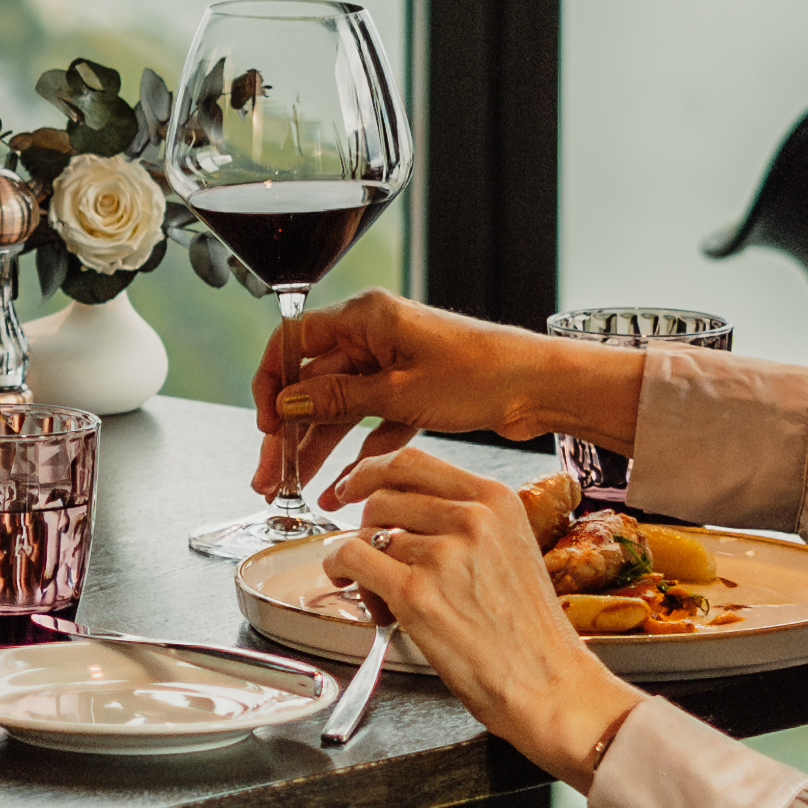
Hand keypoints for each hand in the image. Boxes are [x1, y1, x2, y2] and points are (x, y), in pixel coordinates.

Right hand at [254, 291, 594, 487]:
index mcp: (366, 317)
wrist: (541, 387)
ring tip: (296, 490)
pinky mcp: (414, 392)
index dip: (271, 383)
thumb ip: (338, 399)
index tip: (265, 425)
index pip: (293, 341)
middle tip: (270, 476)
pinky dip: (359, 454)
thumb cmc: (481, 375)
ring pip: (340, 408)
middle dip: (289, 432)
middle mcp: (375, 335)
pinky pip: (372, 423)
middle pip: (313, 383)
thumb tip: (286, 405)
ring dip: (318, 448)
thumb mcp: (399, 392)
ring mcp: (394, 365)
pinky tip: (342, 487)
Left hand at [322, 441, 643, 790]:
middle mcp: (472, 518)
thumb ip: (465, 522)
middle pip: (382, 495)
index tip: (352, 485)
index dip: (370, 470)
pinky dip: (338, 568)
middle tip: (368, 552)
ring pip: (367, 532)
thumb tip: (404, 512)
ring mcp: (443, 554)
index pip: (412, 462)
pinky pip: (352, 559)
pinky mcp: (416, 594)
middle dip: (365, 524)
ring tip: (384, 594)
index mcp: (496, 500)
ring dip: (362, 561)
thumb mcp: (510, 549)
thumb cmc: (528, 631)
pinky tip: (346, 583)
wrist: (547, 683)